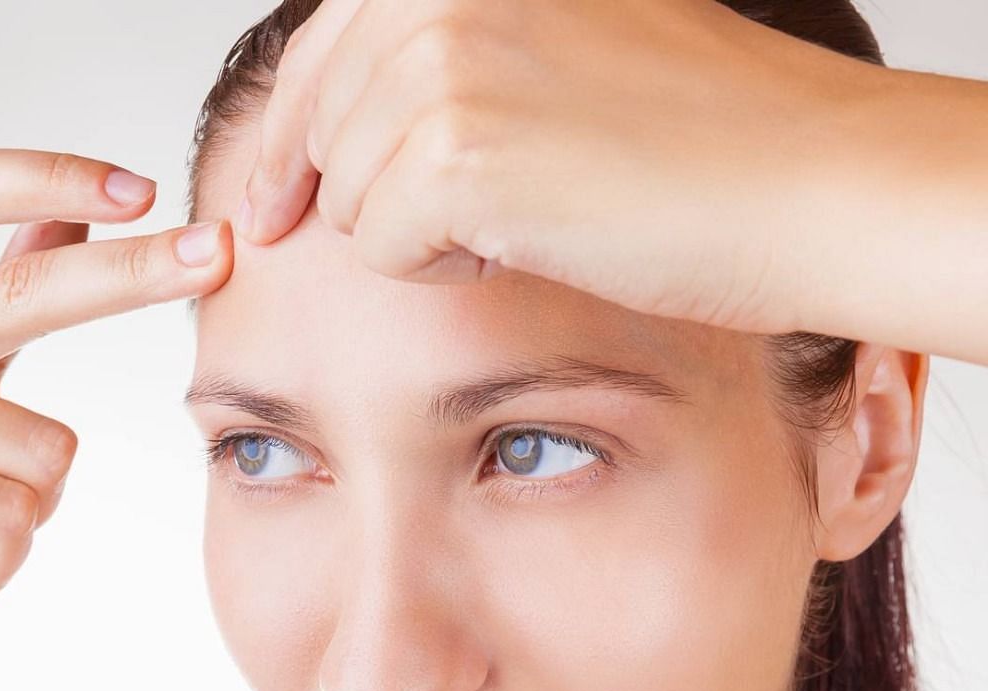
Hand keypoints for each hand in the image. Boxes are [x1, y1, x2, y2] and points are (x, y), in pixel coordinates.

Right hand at [0, 149, 231, 690]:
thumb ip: (1, 300)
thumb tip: (73, 213)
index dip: (51, 173)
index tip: (142, 187)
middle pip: (26, 287)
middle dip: (134, 272)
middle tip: (220, 255)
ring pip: (47, 448)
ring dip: (39, 509)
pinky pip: (11, 515)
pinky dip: (7, 560)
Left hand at [236, 0, 882, 333]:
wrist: (803, 181)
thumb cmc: (699, 128)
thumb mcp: (551, 37)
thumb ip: (443, 52)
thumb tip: (326, 118)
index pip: (320, 50)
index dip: (289, 140)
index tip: (270, 203)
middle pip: (324, 133)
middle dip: (373, 194)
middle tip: (472, 214)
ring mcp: (442, 62)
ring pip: (349, 196)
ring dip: (421, 230)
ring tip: (531, 209)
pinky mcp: (453, 153)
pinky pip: (381, 248)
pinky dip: (441, 269)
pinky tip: (526, 240)